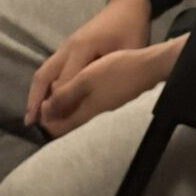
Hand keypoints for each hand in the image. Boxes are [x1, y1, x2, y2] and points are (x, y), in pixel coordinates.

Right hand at [26, 0, 152, 125]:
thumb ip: (115, 70)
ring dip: (35, 94)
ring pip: (43, 72)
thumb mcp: (129, 49)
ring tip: (31, 117)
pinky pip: (49, 68)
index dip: (60, 104)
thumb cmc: (131, 27)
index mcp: (83, 48)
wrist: (127, 4)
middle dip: (36, 101)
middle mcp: (68, 47)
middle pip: (44, 77)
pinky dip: (43, 84)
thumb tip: (105, 96)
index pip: (65, 82)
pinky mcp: (67, 47)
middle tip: (32, 124)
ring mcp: (64, 46)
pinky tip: (43, 100)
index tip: (56, 125)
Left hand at [37, 40, 176, 136]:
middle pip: (67, 125)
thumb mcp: (84, 78)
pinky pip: (91, 110)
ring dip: (68, 108)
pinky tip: (86, 90)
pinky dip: (81, 104)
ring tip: (67, 90)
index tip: (44, 100)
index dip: (44, 116)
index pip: (55, 127)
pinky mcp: (115, 105)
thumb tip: (44, 111)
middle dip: (55, 114)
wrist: (152, 67)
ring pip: (79, 117)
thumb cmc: (116, 71)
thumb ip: (62, 96)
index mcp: (84, 116)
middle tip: (53, 96)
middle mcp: (94, 120)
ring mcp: (106, 113)